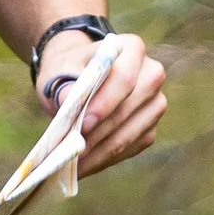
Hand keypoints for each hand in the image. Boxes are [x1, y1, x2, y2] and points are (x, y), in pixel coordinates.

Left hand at [40, 32, 168, 174]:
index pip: (124, 78)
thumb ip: (64, 84)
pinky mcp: (150, 127)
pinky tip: (86, 165)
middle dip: (100, 134)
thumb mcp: (58, 70)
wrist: (77, 77)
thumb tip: (67, 102)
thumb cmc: (67, 70)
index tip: (83, 124)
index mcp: (132, 48)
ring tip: (74, 165)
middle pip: (130, 108)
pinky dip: (107, 158)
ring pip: (132, 132)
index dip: (105, 103)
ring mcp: (155, 103)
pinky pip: (132, 147)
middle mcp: (152, 74)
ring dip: (102, 152)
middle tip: (73, 153)